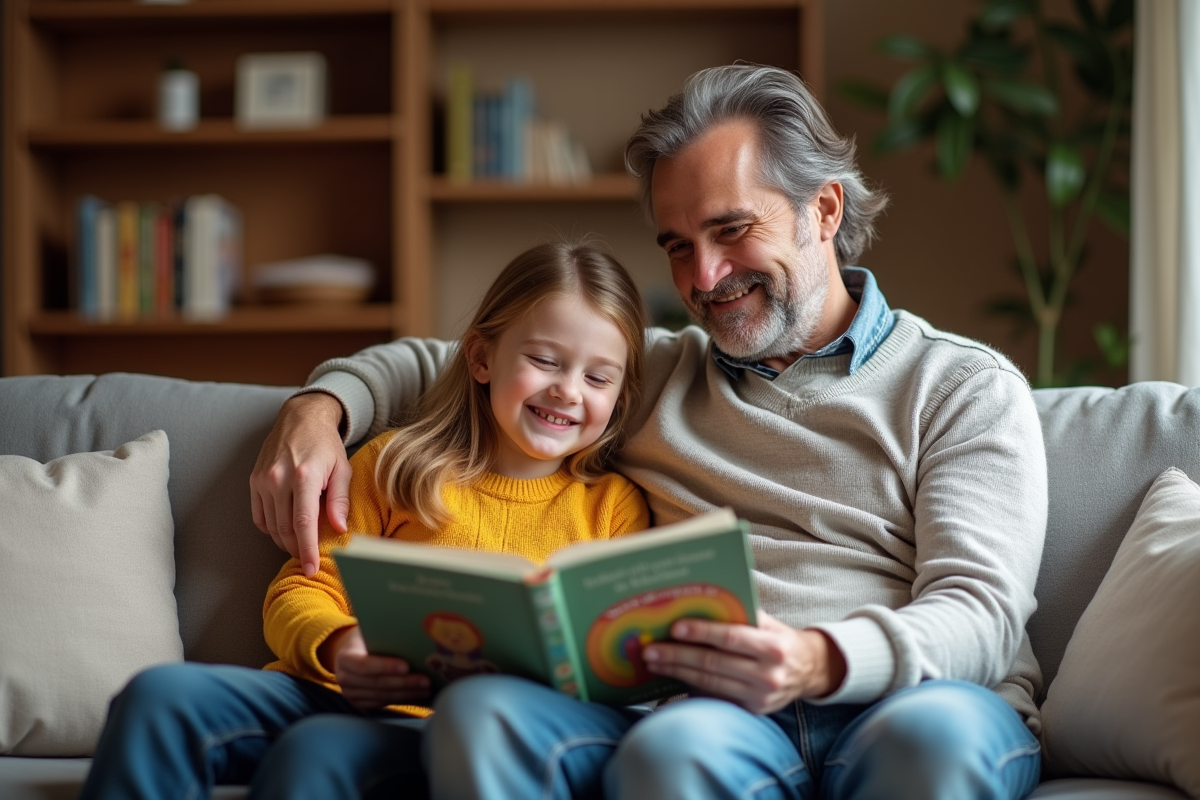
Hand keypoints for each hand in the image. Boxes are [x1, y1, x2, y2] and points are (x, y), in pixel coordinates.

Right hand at [250, 392, 351, 576]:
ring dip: (284, 541)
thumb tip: (339, 528)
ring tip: (299, 545)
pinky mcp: (254, 480)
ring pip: (270, 525)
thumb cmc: (326, 445)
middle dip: (296, 549)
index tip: (311, 569)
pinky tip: (284, 529)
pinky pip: (259, 515)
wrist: (301, 418)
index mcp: (304, 476)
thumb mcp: (342, 469)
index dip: (307, 550)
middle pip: (284, 529)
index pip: (303, 523)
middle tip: (309, 559)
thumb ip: (339, 500)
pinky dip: (270, 528)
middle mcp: (278, 479)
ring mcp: (262, 480)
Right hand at [322, 626, 431, 710]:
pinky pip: (384, 703)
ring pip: (382, 696)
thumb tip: (413, 632)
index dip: (385, 667)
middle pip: (376, 684)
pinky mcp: (361, 703)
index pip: (364, 665)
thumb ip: (383, 634)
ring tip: (427, 688)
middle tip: (426, 680)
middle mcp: (344, 678)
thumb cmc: (366, 638)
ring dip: (407, 694)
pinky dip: (402, 699)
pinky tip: (418, 694)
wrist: (351, 653)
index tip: (407, 666)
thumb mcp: (368, 631)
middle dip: (403, 683)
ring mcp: (351, 694)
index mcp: (344, 658)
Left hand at [641, 611, 846, 714]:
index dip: (701, 632)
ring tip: (654, 663)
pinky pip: (716, 697)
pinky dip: (690, 687)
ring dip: (677, 673)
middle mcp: (768, 675)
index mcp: (773, 647)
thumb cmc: (780, 639)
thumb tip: (701, 602)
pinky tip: (671, 678)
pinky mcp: (752, 710)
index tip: (675, 628)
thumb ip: (741, 615)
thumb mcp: (769, 623)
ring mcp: (760, 697)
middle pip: (714, 664)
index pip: (731, 638)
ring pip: (710, 683)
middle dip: (678, 656)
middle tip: (651, 650)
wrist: (809, 671)